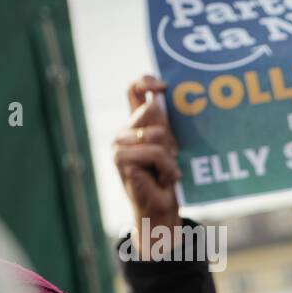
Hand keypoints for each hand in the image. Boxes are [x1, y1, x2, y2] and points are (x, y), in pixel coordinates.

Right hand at [113, 75, 182, 254]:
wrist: (161, 210)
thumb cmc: (169, 179)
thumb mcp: (171, 147)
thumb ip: (165, 124)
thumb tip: (160, 99)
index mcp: (136, 124)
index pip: (134, 91)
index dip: (146, 82)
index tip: (163, 87)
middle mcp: (124, 131)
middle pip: (152, 112)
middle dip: (170, 135)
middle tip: (172, 157)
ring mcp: (118, 144)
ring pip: (156, 134)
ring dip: (170, 155)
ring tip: (168, 171)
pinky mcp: (120, 158)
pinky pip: (153, 152)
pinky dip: (167, 167)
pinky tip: (166, 179)